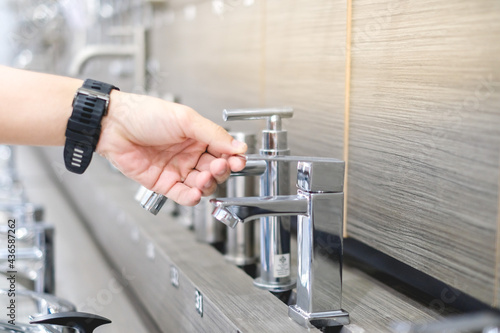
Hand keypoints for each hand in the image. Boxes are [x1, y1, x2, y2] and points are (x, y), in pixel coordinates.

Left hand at [96, 91, 246, 205]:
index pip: (223, 151)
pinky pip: (182, 195)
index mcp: (198, 137)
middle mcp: (190, 154)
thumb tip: (238, 146)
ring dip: (207, 185)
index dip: (232, 158)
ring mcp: (177, 169)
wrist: (114, 125)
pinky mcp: (163, 183)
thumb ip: (214, 134)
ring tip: (204, 179)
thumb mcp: (186, 119)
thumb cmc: (145, 114)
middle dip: (220, 171)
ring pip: (202, 185)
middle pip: (215, 171)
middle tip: (218, 167)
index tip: (238, 161)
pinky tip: (195, 194)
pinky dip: (191, 198)